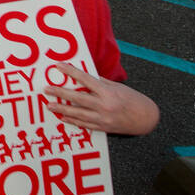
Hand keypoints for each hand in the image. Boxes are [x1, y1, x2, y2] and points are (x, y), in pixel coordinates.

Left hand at [44, 62, 159, 135]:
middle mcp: (105, 106)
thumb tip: (83, 76)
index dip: (71, 72)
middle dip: (60, 93)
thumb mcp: (117, 87)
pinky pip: (84, 125)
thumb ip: (100, 82)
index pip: (85, 79)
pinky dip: (73, 121)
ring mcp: (103, 119)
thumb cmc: (133, 99)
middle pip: (78, 98)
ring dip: (62, 109)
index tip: (58, 66)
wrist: (147, 119)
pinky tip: (63, 117)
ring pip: (78, 114)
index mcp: (108, 92)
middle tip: (47, 89)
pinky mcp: (103, 128)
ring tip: (49, 106)